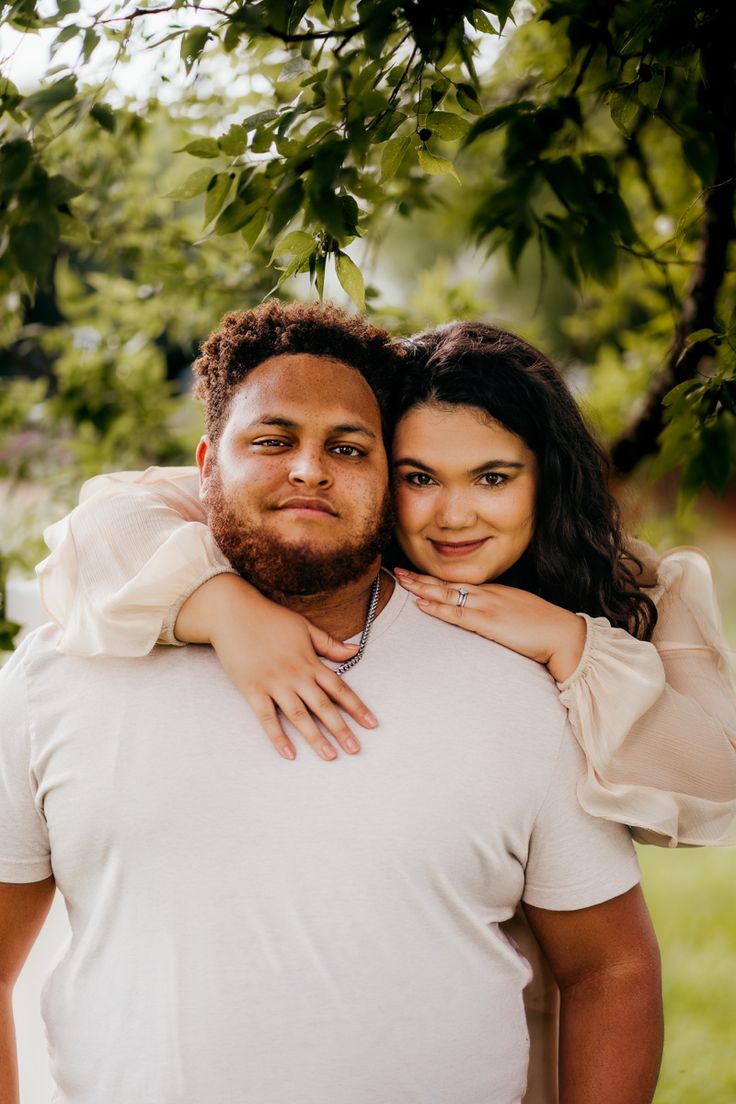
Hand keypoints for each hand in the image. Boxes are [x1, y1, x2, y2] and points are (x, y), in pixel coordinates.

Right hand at [175, 575, 377, 759]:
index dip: (357, 707)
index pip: (339, 688)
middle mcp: (295, 675)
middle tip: (355, 750)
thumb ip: (329, 643)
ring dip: (316, 738)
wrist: (233, 613)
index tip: (372, 723)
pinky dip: (278, 737)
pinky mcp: (252, 690)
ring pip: (299, 716)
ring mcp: (274, 684)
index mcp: (310, 661)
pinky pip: (267, 718)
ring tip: (330, 756)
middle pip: (323, 707)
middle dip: (341, 729)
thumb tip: (356, 650)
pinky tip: (290, 754)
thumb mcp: (304, 627)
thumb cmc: (269, 617)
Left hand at [394, 568, 586, 682]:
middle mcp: (488, 594)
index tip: (417, 574)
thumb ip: (501, 613)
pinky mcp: (490, 623)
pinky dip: (438, 608)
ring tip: (402, 582)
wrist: (563, 635)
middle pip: (449, 583)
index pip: (459, 583)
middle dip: (422, 577)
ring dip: (423, 588)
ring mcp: (488, 606)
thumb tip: (489, 619)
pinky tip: (421, 604)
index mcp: (495, 592)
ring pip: (448, 594)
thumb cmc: (546, 628)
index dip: (436, 578)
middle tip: (398, 570)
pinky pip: (458, 614)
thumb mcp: (519, 614)